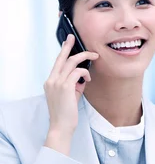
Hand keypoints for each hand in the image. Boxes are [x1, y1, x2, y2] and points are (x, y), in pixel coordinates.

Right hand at [44, 34, 97, 154]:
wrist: (61, 126)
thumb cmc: (66, 112)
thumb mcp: (69, 95)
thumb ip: (73, 83)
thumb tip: (82, 75)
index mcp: (50, 81)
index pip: (57, 62)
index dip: (63, 51)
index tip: (68, 42)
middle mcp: (51, 80)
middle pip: (62, 58)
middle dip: (69, 46)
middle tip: (75, 38)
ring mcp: (56, 82)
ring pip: (71, 62)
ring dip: (85, 58)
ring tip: (94, 57)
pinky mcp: (65, 86)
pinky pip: (78, 72)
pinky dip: (85, 73)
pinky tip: (88, 80)